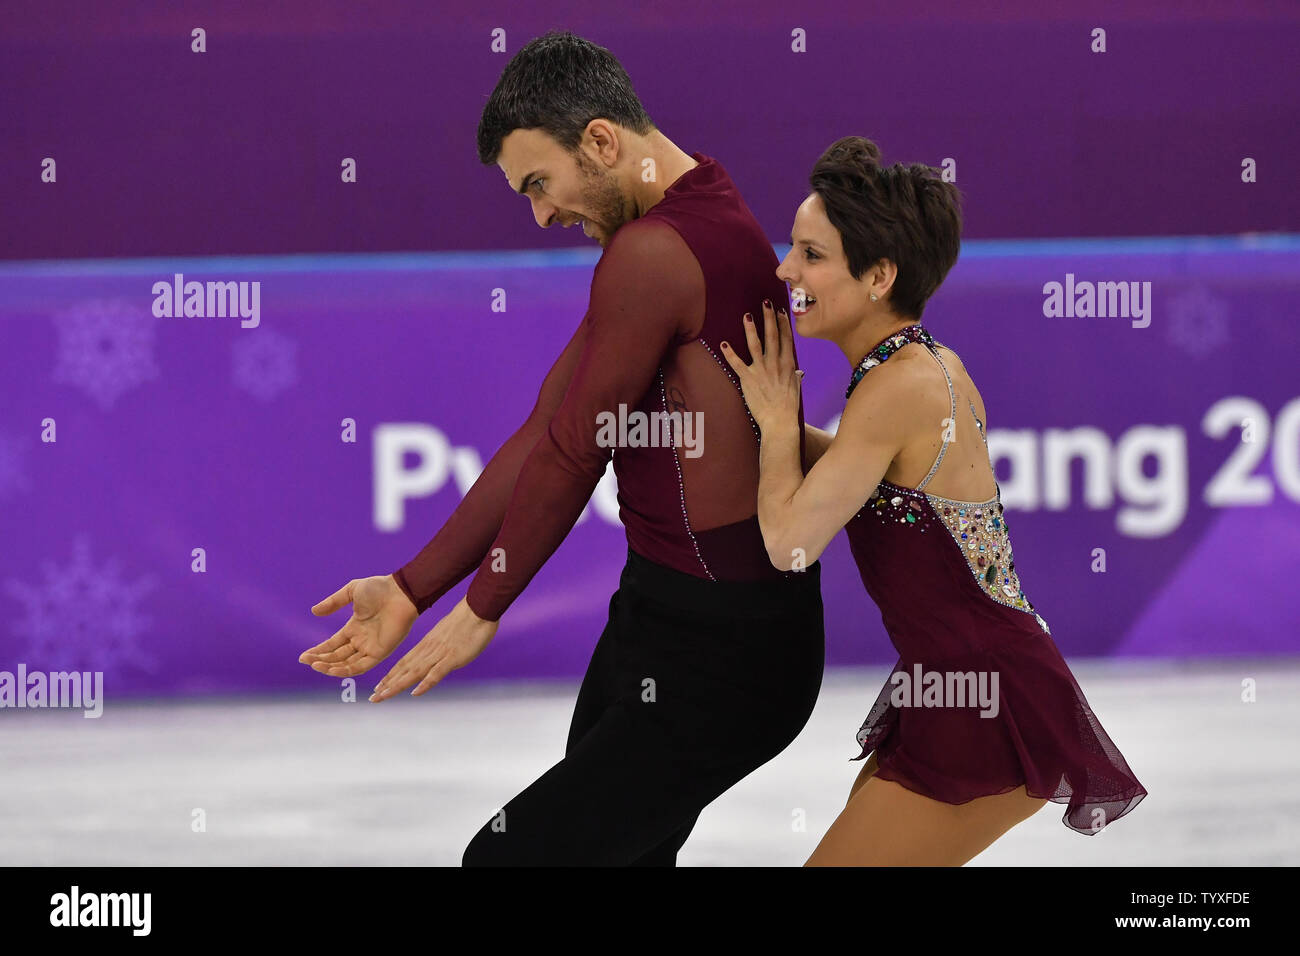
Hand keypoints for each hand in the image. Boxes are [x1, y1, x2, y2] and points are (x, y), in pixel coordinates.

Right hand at [300, 574, 418, 676]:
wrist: (401, 592)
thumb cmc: (380, 588)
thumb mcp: (351, 591)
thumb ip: (333, 602)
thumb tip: (314, 611)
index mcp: (355, 627)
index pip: (333, 644)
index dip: (319, 651)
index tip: (304, 656)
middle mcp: (361, 640)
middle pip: (337, 656)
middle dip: (321, 660)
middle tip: (306, 661)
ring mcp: (370, 647)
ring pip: (347, 664)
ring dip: (330, 667)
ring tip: (315, 665)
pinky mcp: (380, 653)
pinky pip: (361, 667)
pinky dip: (346, 670)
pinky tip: (332, 670)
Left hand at [369, 596, 497, 700]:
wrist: (478, 610)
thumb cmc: (467, 620)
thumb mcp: (447, 635)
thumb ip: (439, 646)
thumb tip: (436, 654)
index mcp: (426, 644)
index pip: (404, 662)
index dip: (390, 675)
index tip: (379, 686)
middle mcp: (428, 650)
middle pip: (404, 669)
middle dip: (388, 684)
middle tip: (373, 697)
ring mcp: (439, 654)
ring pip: (414, 672)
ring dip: (398, 685)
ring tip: (383, 696)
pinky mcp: (452, 658)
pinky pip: (436, 673)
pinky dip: (425, 683)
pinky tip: (414, 692)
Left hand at [720, 300, 802, 431]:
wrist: (780, 421)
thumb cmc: (788, 407)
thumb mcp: (796, 389)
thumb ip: (795, 377)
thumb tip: (798, 372)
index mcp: (788, 365)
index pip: (787, 339)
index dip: (784, 324)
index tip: (781, 311)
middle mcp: (776, 364)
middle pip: (772, 336)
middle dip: (769, 318)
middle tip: (766, 303)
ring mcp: (762, 371)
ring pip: (755, 345)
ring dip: (751, 329)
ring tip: (747, 316)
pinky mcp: (749, 379)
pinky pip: (737, 364)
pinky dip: (730, 354)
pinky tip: (723, 344)